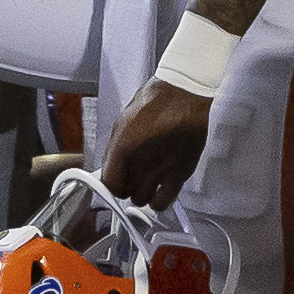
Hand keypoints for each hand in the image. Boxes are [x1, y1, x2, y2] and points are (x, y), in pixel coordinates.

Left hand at [99, 79, 208, 205]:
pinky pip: (163, 201)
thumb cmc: (156, 99)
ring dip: (140, 194)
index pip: (109, 183)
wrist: (185, 92)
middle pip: (124, 193)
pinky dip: (158, 201)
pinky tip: (158, 191)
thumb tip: (109, 167)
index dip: (109, 183)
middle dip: (124, 187)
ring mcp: (162, 168)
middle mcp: (142, 160)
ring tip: (144, 183)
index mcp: (124, 145)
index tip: (113, 180)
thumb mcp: (123, 120)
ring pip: (142, 200)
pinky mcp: (181, 172)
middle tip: (129, 177)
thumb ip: (115, 148)